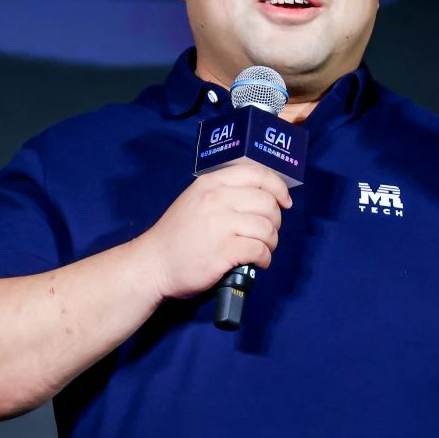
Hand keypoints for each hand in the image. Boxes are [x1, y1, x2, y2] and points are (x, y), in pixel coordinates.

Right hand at [135, 163, 292, 300]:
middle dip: (276, 220)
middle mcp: (217, 199)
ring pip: (267, 227)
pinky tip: (257, 262)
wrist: (154, 263)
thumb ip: (224, 192)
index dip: (278, 187)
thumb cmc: (177, 234)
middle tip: (268, 232)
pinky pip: (259, 250)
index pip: (257, 173)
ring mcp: (220, 225)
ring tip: (262, 249)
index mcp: (211, 183)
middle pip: (267, 202)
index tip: (284, 201)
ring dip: (271, 242)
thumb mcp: (196, 199)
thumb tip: (263, 194)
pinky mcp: (224, 251)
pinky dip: (265, 258)